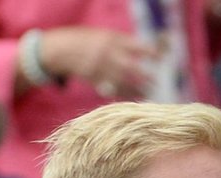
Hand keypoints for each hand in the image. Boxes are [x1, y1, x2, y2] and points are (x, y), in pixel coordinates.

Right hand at [39, 27, 156, 97]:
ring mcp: (101, 68)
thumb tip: (140, 52)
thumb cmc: (84, 41)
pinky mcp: (95, 80)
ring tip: (147, 93)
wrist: (60, 50)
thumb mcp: (102, 35)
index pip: (135, 45)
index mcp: (111, 39)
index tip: (160, 58)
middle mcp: (107, 53)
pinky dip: (124, 94)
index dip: (149, 52)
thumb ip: (119, 43)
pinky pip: (113, 89)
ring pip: (123, 81)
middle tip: (156, 82)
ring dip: (137, 88)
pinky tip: (134, 99)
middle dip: (144, 75)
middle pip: (131, 66)